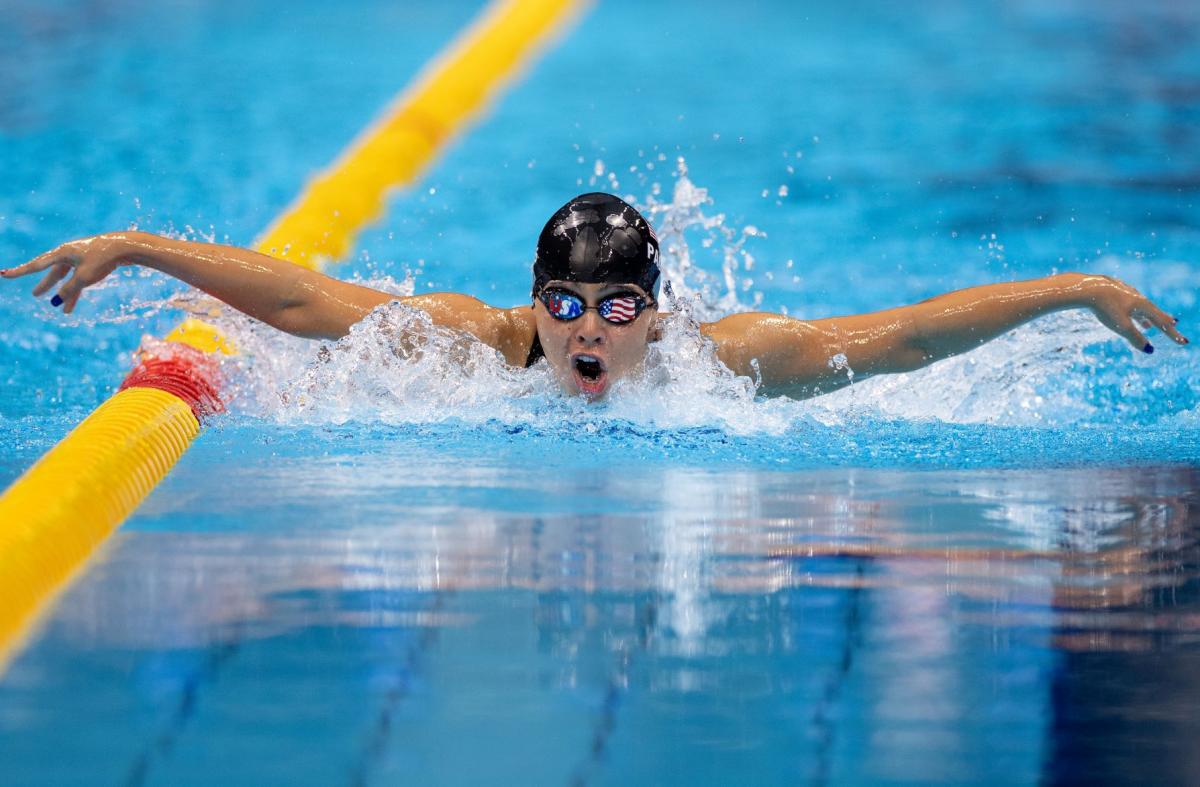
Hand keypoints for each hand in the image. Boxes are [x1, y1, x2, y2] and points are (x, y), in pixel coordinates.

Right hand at [1, 234, 131, 313]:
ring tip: (59, 308)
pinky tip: (73, 305)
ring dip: (64, 293)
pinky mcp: (93, 263)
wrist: (126, 247)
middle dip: (45, 284)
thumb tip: (57, 301)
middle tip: (36, 294)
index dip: (20, 271)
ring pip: (68, 278)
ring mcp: (82, 258)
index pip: (36, 265)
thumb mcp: (83, 278)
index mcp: (61, 253)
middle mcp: (69, 254)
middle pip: (53, 272)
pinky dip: (76, 291)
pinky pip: (80, 280)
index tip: (4, 275)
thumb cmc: (102, 259)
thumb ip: (68, 290)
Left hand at [1077, 274, 1188, 352]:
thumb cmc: (1106, 308)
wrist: (1087, 288)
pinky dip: (1131, 312)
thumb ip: (1136, 338)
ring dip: (1145, 317)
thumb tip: (1149, 350)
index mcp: (1143, 305)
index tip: (1183, 341)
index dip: (1172, 334)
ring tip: (1148, 326)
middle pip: (1154, 312)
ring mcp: (1125, 293)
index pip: (1162, 322)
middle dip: (1163, 321)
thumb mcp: (1122, 326)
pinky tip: (1126, 314)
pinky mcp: (1113, 293)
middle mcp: (1138, 297)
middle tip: (1174, 325)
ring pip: (1139, 308)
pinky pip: (1127, 305)